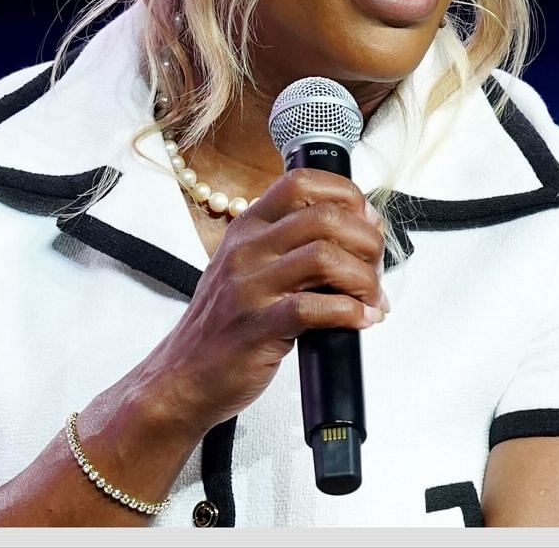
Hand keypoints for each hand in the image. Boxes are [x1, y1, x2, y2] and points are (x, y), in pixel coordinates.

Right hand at [129, 168, 388, 437]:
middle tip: (377, 266)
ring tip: (372, 298)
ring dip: (364, 278)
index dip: (346, 195)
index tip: (367, 220)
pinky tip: (360, 320)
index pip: (301, 182)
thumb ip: (291, 245)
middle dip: (367, 241)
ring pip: (325, 258)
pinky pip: (315, 308)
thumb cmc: (224, 323)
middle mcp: (247, 250)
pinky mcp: (257, 327)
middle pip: (325, 218)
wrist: (182, 376)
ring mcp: (249, 288)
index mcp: (248, 228)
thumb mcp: (249, 268)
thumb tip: (359, 235)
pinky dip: (350, 312)